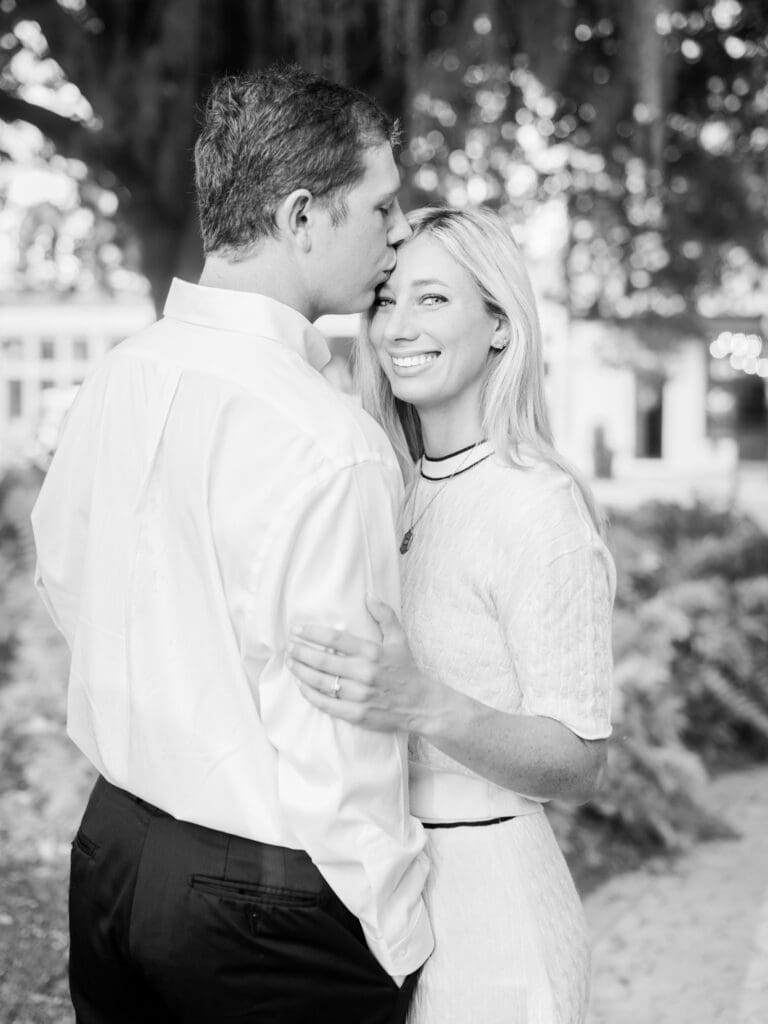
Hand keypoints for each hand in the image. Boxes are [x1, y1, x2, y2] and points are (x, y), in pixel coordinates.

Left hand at [287, 595, 437, 732]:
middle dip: (301, 652)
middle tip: (289, 646)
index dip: (312, 633)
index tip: (297, 629)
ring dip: (301, 672)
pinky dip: (310, 694)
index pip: (335, 639)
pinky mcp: (356, 714)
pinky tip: (301, 685)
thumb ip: (385, 614)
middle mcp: (364, 673)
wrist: (420, 705)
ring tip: (290, 663)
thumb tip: (368, 594)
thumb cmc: (406, 669)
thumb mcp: (399, 638)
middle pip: (323, 660)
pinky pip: (326, 704)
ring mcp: (360, 695)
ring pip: (321, 682)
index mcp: (373, 652)